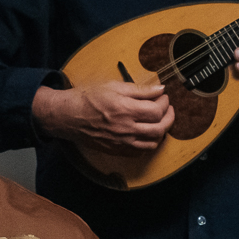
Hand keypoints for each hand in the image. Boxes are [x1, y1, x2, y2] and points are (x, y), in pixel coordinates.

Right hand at [33, 81, 173, 154]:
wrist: (68, 116)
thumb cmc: (88, 98)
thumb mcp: (114, 86)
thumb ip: (140, 90)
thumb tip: (160, 89)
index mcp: (126, 110)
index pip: (157, 110)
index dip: (165, 103)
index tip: (163, 97)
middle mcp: (126, 128)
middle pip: (159, 128)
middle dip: (169, 117)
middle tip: (167, 109)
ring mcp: (122, 142)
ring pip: (153, 143)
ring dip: (161, 132)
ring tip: (159, 122)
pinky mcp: (117, 150)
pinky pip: (140, 152)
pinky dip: (149, 144)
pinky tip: (147, 134)